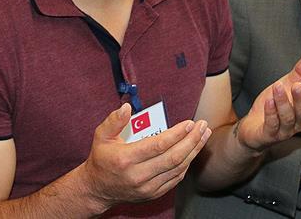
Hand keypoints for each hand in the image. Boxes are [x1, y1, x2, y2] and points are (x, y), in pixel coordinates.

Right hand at [79, 104, 210, 210]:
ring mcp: (147, 187)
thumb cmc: (101, 159)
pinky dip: (186, 164)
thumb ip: (114, 120)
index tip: (189, 123)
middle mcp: (138, 175)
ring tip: (203, 136)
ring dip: (193, 151)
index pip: (158, 145)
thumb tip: (127, 107)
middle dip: (192, 141)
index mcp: (126, 159)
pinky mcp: (153, 193)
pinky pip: (175, 179)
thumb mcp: (101, 136)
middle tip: (203, 127)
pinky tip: (192, 151)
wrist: (97, 189)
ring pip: (178, 169)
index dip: (176, 134)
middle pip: (173, 158)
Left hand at [235, 55, 300, 151]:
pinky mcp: (269, 135)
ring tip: (278, 87)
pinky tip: (269, 101)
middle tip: (298, 85)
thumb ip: (298, 75)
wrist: (252, 126)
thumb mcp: (284, 86)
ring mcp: (284, 130)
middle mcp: (297, 122)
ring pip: (288, 118)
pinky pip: (272, 124)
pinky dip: (271, 112)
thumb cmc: (271, 106)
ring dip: (283, 102)